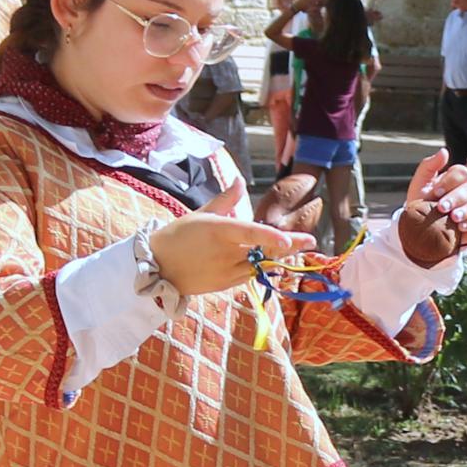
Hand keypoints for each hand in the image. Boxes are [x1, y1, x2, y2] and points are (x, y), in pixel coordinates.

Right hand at [148, 208, 309, 298]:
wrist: (157, 266)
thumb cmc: (178, 235)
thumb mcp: (201, 214)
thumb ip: (225, 200)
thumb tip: (240, 181)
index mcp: (218, 230)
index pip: (250, 234)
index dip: (271, 238)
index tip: (289, 239)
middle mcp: (224, 253)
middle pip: (263, 252)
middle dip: (288, 247)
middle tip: (309, 240)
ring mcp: (225, 271)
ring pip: (259, 266)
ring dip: (275, 257)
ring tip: (289, 248)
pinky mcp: (225, 285)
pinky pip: (249, 276)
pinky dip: (259, 268)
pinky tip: (265, 260)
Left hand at [392, 153, 466, 268]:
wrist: (418, 233)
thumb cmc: (419, 206)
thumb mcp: (419, 185)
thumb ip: (429, 166)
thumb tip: (444, 151)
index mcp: (454, 181)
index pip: (461, 173)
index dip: (450, 181)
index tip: (435, 193)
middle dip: (455, 198)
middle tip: (441, 208)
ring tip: (453, 218)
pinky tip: (460, 227)